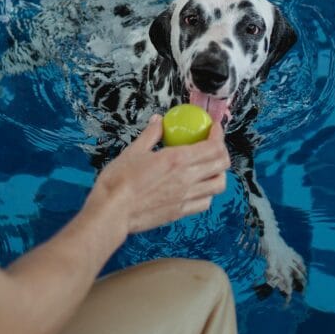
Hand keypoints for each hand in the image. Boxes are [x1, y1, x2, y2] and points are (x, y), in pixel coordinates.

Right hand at [87, 115, 230, 234]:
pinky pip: (205, 202)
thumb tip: (159, 121)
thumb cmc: (118, 182)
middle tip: (214, 145)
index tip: (214, 128)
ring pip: (219, 185)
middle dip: (222, 151)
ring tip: (210, 167)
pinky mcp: (181, 212)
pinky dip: (207, 192)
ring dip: (219, 173)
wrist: (112, 212)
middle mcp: (187, 178)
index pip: (212, 146)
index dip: (218, 134)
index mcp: (177, 160)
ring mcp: (186, 197)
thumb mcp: (134, 151)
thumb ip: (151, 134)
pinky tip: (198, 187)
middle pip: (221, 164)